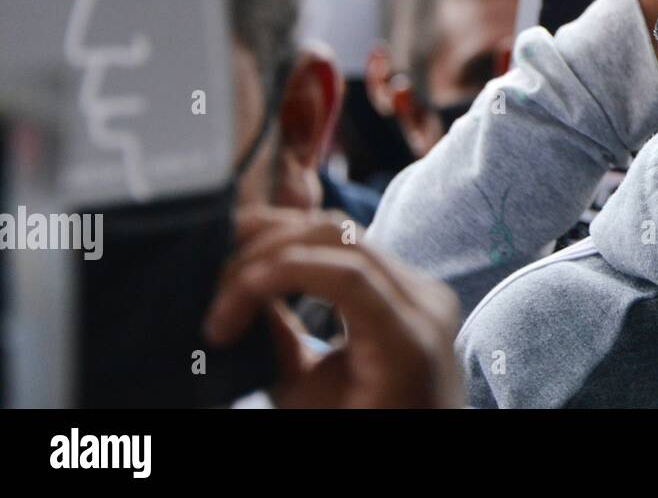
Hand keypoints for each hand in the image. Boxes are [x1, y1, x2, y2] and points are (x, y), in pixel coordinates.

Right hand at [204, 207, 461, 408]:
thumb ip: (275, 347)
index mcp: (408, 342)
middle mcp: (426, 303)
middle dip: (269, 250)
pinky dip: (304, 248)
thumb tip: (237, 297)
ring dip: (282, 241)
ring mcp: (422, 288)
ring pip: (345, 231)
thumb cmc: (362, 430)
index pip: (346, 274)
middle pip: (342, 236)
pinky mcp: (409, 283)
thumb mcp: (307, 402)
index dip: (276, 274)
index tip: (224, 312)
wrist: (415, 436)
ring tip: (235, 273)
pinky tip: (268, 266)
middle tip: (221, 287)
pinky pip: (353, 247)